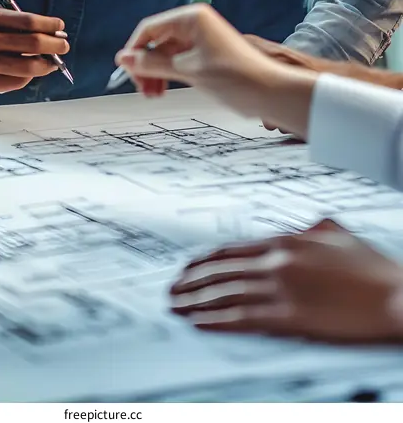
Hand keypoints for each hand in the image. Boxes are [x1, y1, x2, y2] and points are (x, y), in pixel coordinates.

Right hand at [0, 4, 69, 97]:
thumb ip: (12, 20)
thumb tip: (49, 31)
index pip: (26, 21)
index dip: (48, 24)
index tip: (60, 26)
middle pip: (31, 43)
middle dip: (54, 44)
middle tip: (63, 45)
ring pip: (27, 67)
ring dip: (47, 64)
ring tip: (52, 61)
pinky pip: (17, 81)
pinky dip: (30, 75)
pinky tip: (33, 70)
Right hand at [115, 4, 316, 137]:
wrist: (270, 92)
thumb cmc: (237, 77)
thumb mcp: (187, 71)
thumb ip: (153, 64)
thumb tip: (124, 58)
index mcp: (191, 18)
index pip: (150, 28)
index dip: (134, 50)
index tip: (126, 71)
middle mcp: (196, 23)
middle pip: (156, 40)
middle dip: (146, 64)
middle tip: (142, 88)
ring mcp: (201, 37)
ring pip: (166, 52)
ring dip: (156, 72)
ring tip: (154, 93)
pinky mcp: (206, 52)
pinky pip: (179, 59)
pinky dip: (170, 74)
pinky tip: (166, 88)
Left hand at [170, 220, 402, 342]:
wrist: (396, 296)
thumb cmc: (373, 271)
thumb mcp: (339, 236)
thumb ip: (313, 230)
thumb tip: (304, 228)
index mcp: (287, 242)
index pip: (233, 250)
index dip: (205, 260)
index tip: (187, 267)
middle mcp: (277, 262)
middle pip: (221, 271)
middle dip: (192, 281)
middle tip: (171, 289)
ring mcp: (281, 290)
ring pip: (225, 294)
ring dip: (196, 301)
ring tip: (176, 306)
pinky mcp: (289, 318)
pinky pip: (242, 318)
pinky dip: (215, 320)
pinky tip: (199, 322)